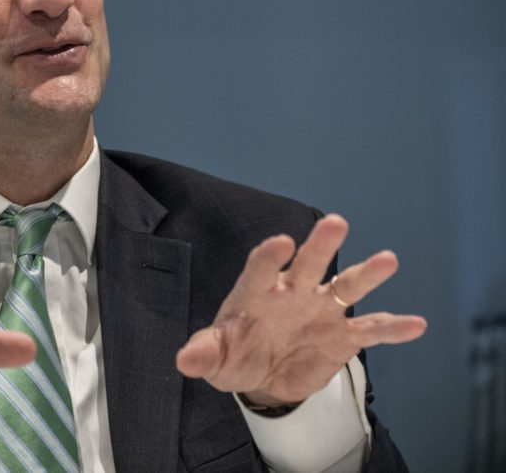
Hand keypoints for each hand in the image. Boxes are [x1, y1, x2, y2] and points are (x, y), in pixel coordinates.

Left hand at [175, 214, 426, 406]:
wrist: (261, 377)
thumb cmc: (234, 355)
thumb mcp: (214, 357)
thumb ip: (202, 354)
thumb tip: (184, 360)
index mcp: (256, 291)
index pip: (261, 268)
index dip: (270, 256)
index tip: (281, 242)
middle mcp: (293, 293)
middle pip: (308, 263)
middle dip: (320, 244)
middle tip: (335, 222)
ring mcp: (320, 311)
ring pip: (345, 286)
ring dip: (366, 273)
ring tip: (387, 260)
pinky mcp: (342, 336)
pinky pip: (370, 329)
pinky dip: (392, 327)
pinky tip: (415, 324)